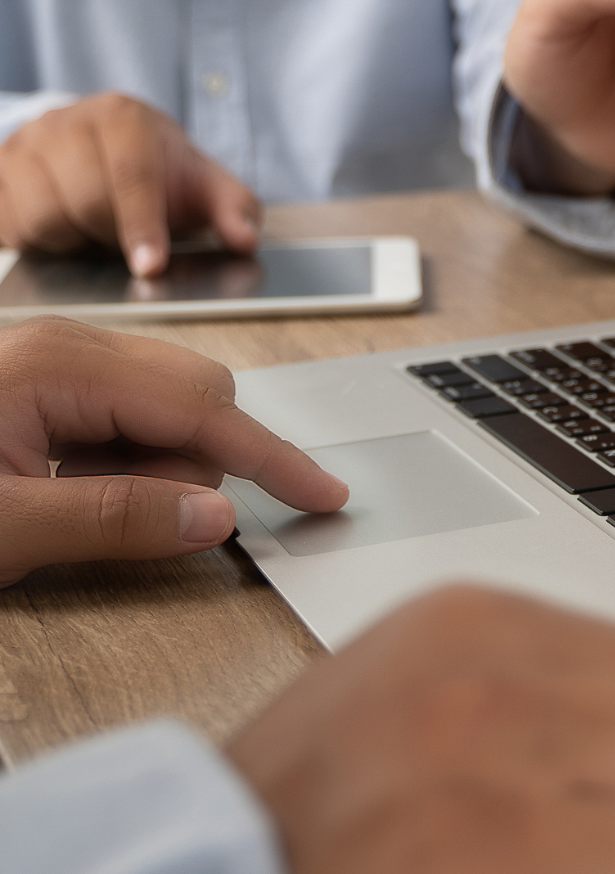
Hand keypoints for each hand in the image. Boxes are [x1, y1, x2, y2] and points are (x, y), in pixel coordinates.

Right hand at [0, 93, 259, 277]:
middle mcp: (64, 122)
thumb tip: (244, 239)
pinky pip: (10, 225)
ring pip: (42, 217)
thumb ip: (234, 210)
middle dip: (111, 236)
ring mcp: (23, 145)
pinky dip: (40, 243)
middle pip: (84, 200)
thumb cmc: (161, 173)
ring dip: (75, 242)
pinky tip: (66, 234)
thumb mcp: (207, 187)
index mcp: (121, 117)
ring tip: (97, 233)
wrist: (109, 148)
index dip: (141, 225)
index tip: (151, 266)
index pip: (130, 174)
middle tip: (127, 242)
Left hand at [0, 317, 347, 585]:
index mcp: (60, 364)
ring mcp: (61, 360)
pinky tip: (68, 486)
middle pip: (198, 399)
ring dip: (149, 469)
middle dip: (191, 465)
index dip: (270, 458)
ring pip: (169, 412)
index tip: (322, 494)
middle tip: (126, 512)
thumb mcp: (3, 526)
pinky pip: (130, 419)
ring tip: (72, 499)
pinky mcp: (52, 383)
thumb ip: (111, 520)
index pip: (202, 409)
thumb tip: (215, 516)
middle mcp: (70, 347)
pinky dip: (124, 462)